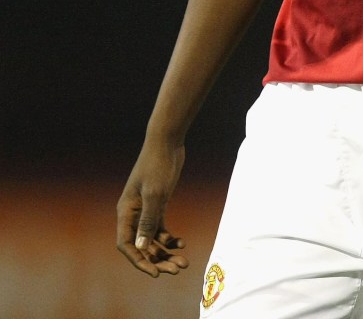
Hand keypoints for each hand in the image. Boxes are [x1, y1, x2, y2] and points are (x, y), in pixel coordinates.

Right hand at [116, 141, 187, 277]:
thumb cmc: (158, 165)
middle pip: (142, 245)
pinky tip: (182, 243)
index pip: (126, 244)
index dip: (139, 261)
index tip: (156, 273)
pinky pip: (160, 229)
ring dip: (166, 252)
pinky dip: (170, 238)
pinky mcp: (157, 205)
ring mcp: (145, 210)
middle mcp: (132, 214)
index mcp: (125, 211)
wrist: (167, 142)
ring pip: (152, 240)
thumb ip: (148, 220)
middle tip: (177, 268)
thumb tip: (141, 247)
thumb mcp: (155, 194)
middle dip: (158, 260)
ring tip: (183, 262)